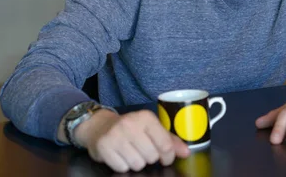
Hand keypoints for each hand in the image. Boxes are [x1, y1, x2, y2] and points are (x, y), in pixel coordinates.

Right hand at [74, 109, 189, 172]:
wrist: (99, 126)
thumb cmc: (130, 128)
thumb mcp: (151, 128)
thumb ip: (169, 140)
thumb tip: (186, 152)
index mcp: (146, 118)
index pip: (165, 144)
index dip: (168, 156)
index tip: (166, 157)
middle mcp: (130, 124)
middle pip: (152, 156)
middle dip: (150, 158)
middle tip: (144, 151)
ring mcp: (116, 135)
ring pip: (138, 164)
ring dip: (137, 162)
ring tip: (132, 152)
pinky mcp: (104, 147)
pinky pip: (122, 168)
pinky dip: (123, 165)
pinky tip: (121, 155)